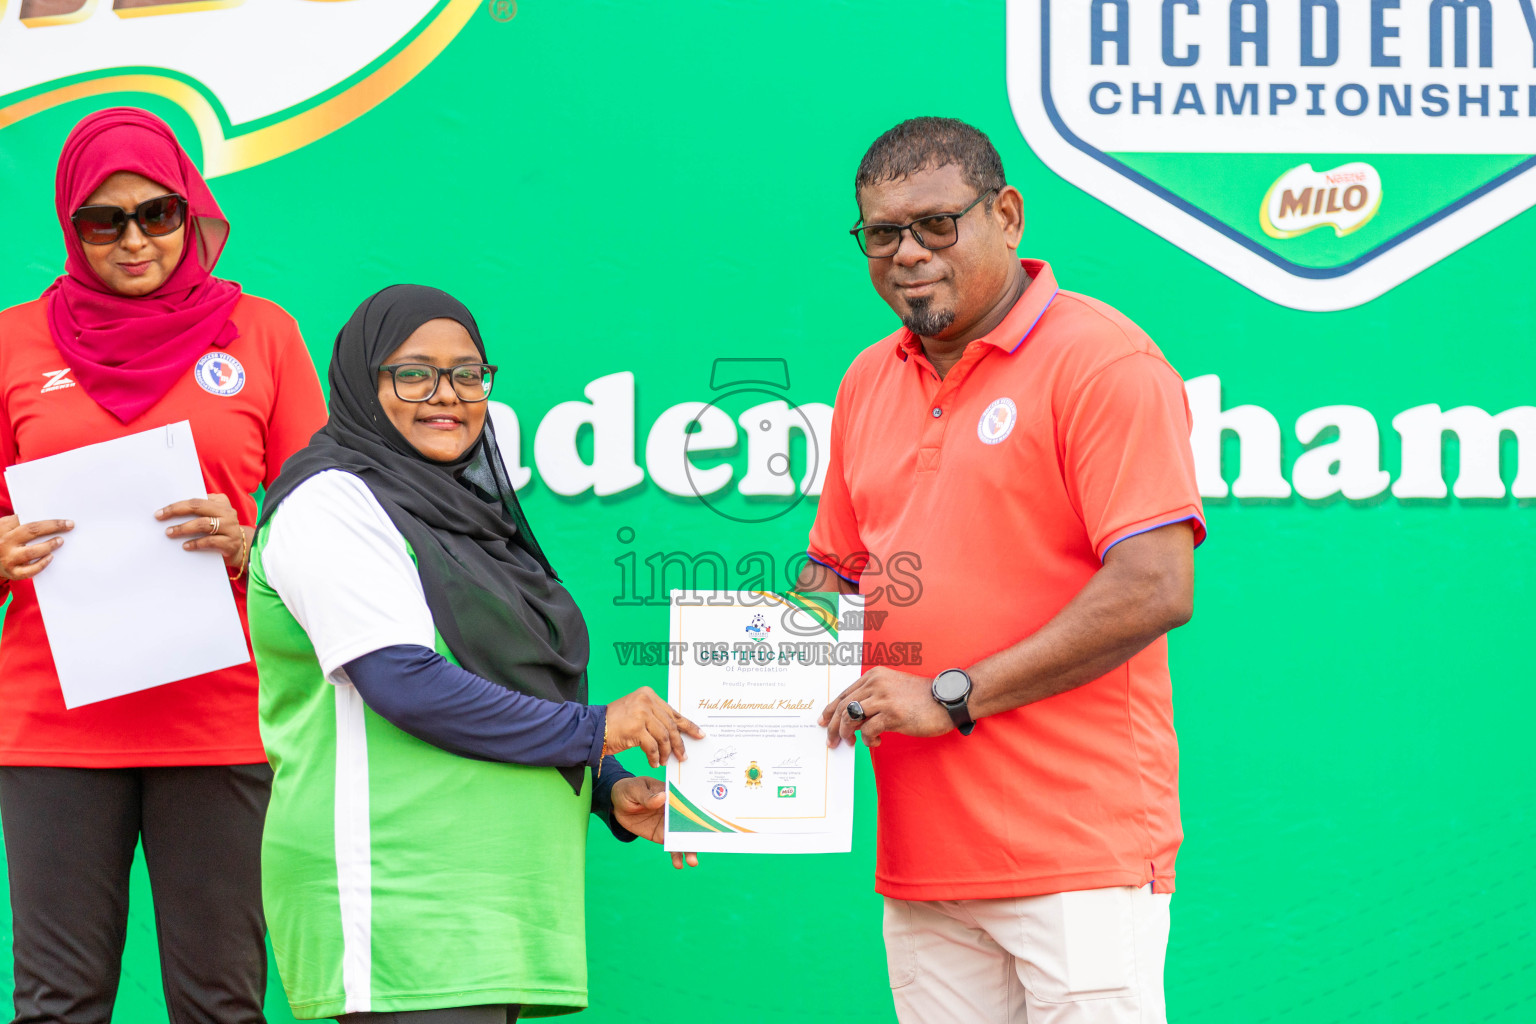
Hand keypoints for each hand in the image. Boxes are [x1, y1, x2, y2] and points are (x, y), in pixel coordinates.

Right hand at [0, 515, 73, 581]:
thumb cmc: (3, 540)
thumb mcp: (7, 528)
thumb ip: (22, 523)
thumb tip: (51, 522)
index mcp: (4, 527)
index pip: (28, 520)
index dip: (48, 520)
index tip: (65, 520)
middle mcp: (5, 542)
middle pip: (32, 531)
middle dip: (53, 527)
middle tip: (69, 526)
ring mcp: (8, 558)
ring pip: (31, 552)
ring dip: (49, 546)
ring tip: (60, 541)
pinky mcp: (12, 572)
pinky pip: (29, 571)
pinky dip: (42, 564)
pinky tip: (51, 557)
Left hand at [156, 493, 249, 569]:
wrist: (240, 548)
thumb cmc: (220, 530)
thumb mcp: (213, 516)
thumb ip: (199, 511)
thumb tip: (172, 512)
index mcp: (221, 502)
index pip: (196, 500)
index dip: (177, 505)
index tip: (160, 511)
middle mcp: (227, 512)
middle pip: (198, 507)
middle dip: (176, 511)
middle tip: (160, 517)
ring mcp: (230, 527)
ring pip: (203, 524)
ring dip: (183, 528)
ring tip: (169, 532)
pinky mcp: (230, 543)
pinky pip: (210, 541)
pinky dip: (195, 543)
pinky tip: (185, 546)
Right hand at [603, 687, 704, 767]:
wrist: (593, 729)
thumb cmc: (616, 724)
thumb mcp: (638, 713)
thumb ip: (656, 718)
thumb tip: (677, 733)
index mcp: (648, 694)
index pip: (673, 712)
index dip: (688, 725)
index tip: (699, 734)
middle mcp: (646, 700)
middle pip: (671, 725)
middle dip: (679, 743)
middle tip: (683, 756)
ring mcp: (641, 713)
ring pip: (664, 737)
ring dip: (666, 752)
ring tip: (664, 761)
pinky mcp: (635, 727)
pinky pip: (652, 746)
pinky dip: (654, 756)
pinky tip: (653, 762)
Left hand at [610, 775, 698, 869]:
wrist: (617, 803)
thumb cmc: (629, 790)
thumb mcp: (635, 789)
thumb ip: (648, 796)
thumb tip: (662, 797)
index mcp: (672, 795)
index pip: (688, 802)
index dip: (698, 811)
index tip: (707, 822)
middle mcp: (675, 811)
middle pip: (690, 822)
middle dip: (697, 834)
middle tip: (701, 845)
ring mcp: (669, 824)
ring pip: (683, 837)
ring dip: (689, 849)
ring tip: (692, 862)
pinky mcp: (661, 836)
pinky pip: (671, 846)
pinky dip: (676, 855)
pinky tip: (679, 864)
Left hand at [818, 667, 953, 747]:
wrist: (947, 700)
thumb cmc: (921, 698)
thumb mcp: (893, 689)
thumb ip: (873, 697)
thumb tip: (852, 718)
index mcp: (874, 676)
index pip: (844, 694)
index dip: (830, 710)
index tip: (823, 722)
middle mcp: (876, 683)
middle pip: (844, 707)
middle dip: (833, 726)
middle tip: (831, 741)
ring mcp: (884, 698)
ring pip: (851, 718)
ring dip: (848, 734)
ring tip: (852, 743)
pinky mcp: (892, 714)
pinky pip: (868, 730)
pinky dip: (868, 740)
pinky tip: (876, 742)